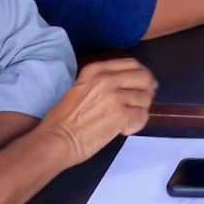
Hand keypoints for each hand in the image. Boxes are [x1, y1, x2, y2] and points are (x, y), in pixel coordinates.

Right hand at [41, 58, 157, 160]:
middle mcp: (107, 78)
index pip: (132, 63)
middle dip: (146, 91)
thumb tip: (130, 84)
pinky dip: (137, 124)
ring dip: (139, 111)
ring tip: (125, 121)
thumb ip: (104, 81)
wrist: (56, 140)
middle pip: (145, 78)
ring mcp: (116, 96)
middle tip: (139, 105)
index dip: (142, 75)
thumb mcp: (81, 87)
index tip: (142, 86)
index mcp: (96, 69)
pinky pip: (142, 116)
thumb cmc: (64, 119)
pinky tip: (123, 129)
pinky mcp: (121, 115)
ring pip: (145, 99)